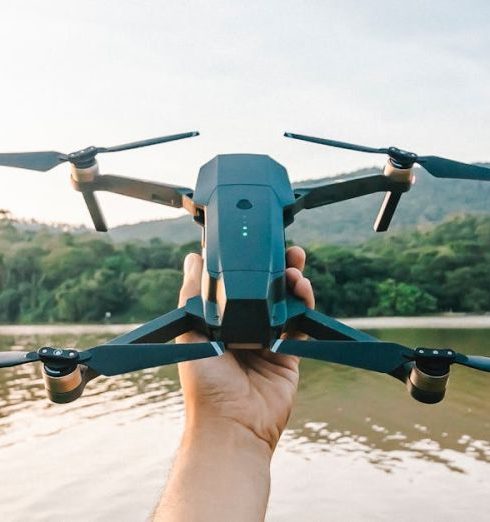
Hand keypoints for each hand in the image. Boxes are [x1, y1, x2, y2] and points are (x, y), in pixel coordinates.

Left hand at [176, 246, 314, 450]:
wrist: (234, 425)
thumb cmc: (205, 384)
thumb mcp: (192, 333)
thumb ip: (192, 295)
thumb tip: (191, 259)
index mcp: (221, 323)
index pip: (237, 285)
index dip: (247, 265)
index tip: (254, 245)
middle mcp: (245, 329)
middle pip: (265, 290)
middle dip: (276, 268)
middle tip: (286, 249)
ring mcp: (269, 340)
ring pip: (285, 302)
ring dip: (293, 280)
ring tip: (296, 264)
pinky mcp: (290, 353)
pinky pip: (300, 323)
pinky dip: (305, 304)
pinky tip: (303, 289)